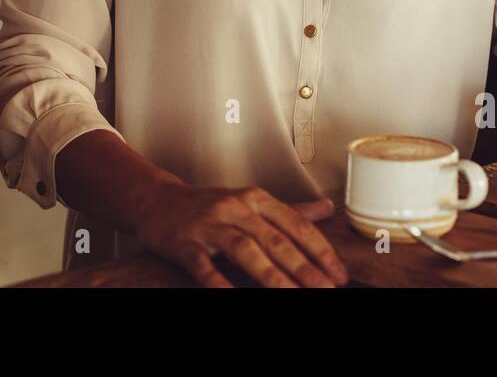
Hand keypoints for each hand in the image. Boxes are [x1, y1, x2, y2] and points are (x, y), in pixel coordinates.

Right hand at [132, 181, 349, 287]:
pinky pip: (205, 267)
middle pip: (275, 239)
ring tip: (292, 296)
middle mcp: (235, 208)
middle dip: (304, 267)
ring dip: (272, 276)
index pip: (295, 224)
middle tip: (326, 289)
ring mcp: (209, 225)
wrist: (157, 200)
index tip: (339, 274)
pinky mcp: (185, 243)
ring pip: (246, 250)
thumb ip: (290, 210)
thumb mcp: (250, 201)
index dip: (319, 250)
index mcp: (255, 198)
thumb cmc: (210, 206)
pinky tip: (234, 297)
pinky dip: (221, 283)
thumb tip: (328, 208)